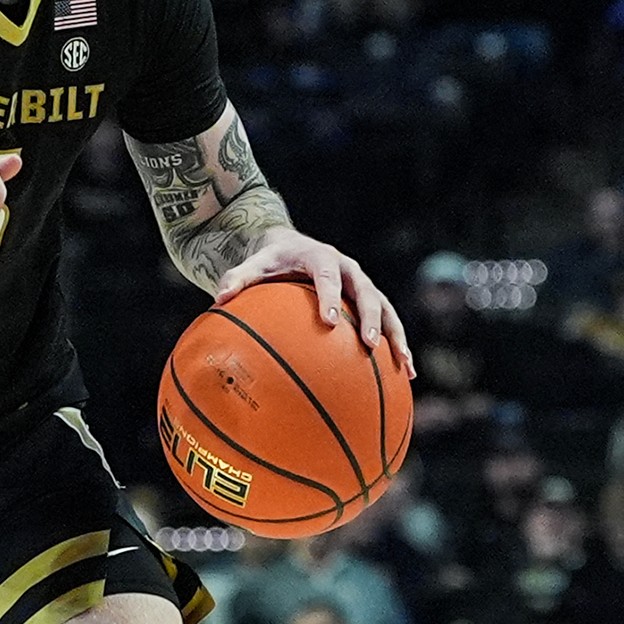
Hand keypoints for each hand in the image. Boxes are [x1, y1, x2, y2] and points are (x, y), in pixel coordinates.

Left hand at [208, 234, 411, 364]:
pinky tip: (406, 376)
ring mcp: (363, 284)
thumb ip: (237, 278)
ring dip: (396, 336)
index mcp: (320, 257)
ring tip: (403, 365)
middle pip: (366, 292)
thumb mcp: (253, 264)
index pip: (326, 275)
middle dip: (371, 318)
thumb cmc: (270, 260)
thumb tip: (218, 299)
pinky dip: (398, 346)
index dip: (331, 296)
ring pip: (387, 309)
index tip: (331, 321)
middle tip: (369, 345)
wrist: (292, 247)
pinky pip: (389, 323)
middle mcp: (348, 269)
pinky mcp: (370, 300)